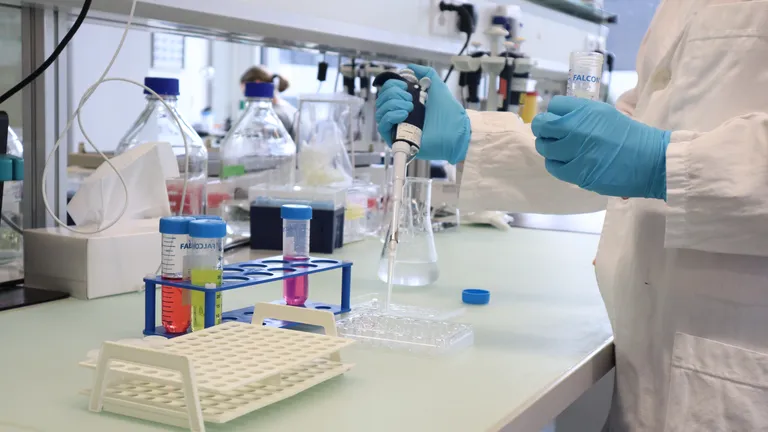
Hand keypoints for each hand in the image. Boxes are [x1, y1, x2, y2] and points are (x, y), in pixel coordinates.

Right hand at [375, 64, 469, 163]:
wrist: (455, 131)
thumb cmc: (448, 112)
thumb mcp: (437, 86)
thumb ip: (426, 73)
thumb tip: (410, 66)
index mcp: (405, 102)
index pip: (387, 91)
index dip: (393, 85)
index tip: (405, 85)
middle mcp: (399, 114)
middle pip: (382, 99)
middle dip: (394, 93)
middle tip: (410, 98)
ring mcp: (397, 127)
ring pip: (380, 111)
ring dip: (393, 104)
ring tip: (410, 107)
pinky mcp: (396, 139)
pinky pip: (382, 125)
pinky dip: (391, 116)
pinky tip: (404, 114)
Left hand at [532, 96, 670, 199]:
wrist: (651, 161)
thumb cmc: (630, 136)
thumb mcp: (605, 114)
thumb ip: (580, 114)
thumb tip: (557, 117)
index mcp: (586, 110)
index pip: (554, 106)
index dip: (553, 113)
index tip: (557, 119)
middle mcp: (576, 128)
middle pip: (543, 125)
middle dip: (544, 129)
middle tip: (551, 134)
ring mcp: (575, 152)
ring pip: (544, 147)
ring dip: (549, 148)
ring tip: (561, 150)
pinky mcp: (576, 172)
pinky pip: (553, 166)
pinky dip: (556, 164)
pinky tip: (566, 162)